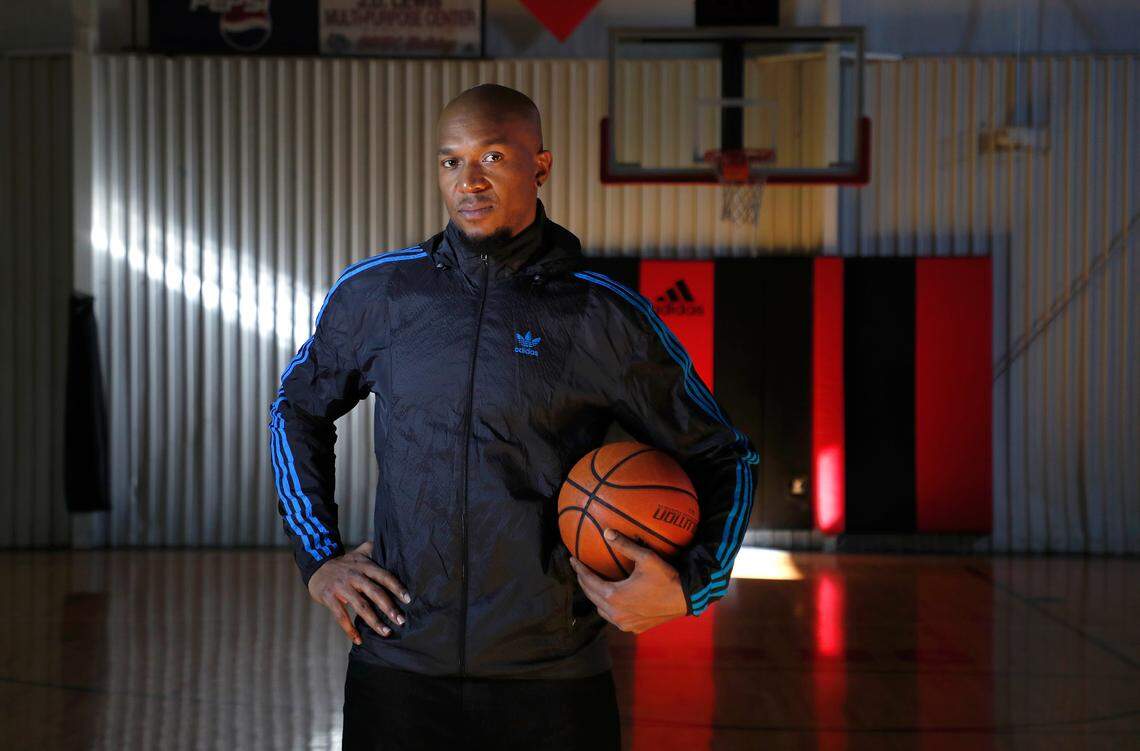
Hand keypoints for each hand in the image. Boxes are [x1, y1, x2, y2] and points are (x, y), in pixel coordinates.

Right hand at [307, 540, 411, 644]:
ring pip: (360, 606)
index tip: (407, 599)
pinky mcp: (329, 597)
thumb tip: (394, 545)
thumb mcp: (359, 553)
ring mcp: (341, 587)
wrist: (316, 566)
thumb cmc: (344, 563)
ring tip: (386, 633)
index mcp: (364, 566)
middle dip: (389, 607)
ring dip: (374, 621)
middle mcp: (354, 575)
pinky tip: (358, 639)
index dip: (396, 587)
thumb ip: (374, 550)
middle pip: (374, 592)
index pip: (384, 576)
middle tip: (401, 620)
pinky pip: (340, 616)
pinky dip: (350, 629)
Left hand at [568, 528, 687, 633]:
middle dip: (583, 581)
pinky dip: (608, 607)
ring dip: (595, 596)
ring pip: (601, 609)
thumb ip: (625, 545)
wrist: (685, 599)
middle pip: (591, 596)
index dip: (579, 569)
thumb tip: (607, 532)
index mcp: (614, 597)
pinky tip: (611, 598)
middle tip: (579, 569)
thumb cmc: (666, 577)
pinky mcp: (633, 628)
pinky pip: (614, 617)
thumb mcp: (646, 558)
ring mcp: (624, 623)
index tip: (572, 559)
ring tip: (592, 583)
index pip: (589, 582)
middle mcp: (616, 613)